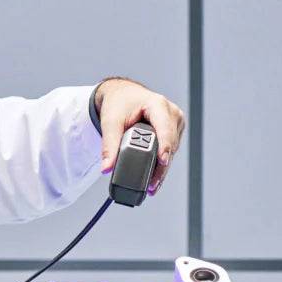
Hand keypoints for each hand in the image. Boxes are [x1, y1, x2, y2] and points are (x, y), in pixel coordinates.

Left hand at [94, 77, 185, 195]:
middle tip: (150, 185)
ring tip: (151, 186)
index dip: (164, 146)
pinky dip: (162, 164)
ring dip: (162, 168)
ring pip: (172, 150)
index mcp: (157, 105)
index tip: (162, 161)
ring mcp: (175, 123)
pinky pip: (170, 150)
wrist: (123, 96)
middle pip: (170, 144)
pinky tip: (155, 178)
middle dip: (161, 166)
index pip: (164, 128)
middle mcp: (171, 113)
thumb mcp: (110, 122)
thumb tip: (106, 168)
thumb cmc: (119, 104)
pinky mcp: (174, 131)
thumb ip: (108, 145)